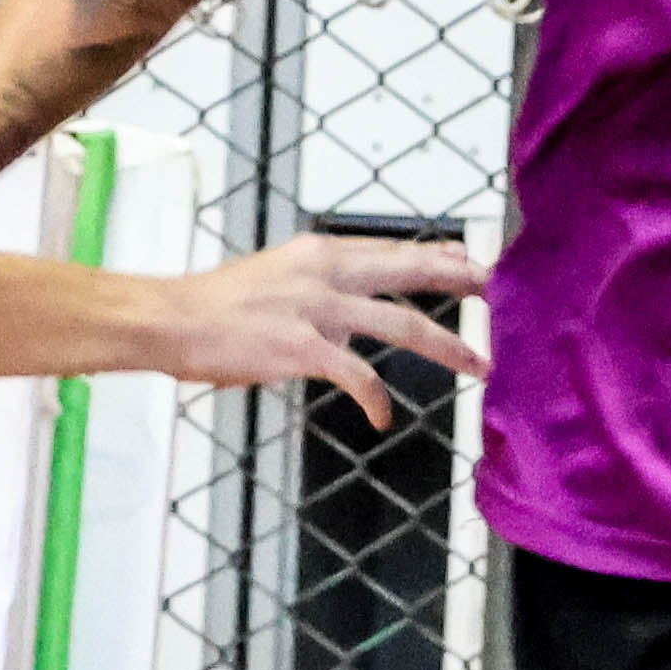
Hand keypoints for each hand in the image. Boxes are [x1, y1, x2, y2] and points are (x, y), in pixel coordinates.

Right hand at [161, 233, 490, 421]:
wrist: (171, 319)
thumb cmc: (217, 306)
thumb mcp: (277, 275)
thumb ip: (320, 283)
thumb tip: (355, 299)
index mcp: (320, 253)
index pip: (394, 251)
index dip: (439, 258)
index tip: (474, 264)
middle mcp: (327, 273)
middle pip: (412, 274)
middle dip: (462, 284)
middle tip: (498, 295)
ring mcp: (317, 310)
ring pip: (402, 324)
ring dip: (448, 346)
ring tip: (479, 364)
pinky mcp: (303, 348)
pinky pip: (358, 376)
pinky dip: (376, 399)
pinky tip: (383, 418)